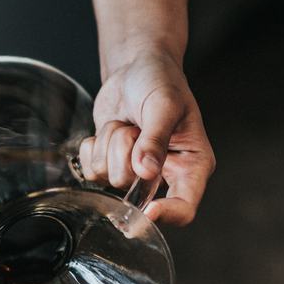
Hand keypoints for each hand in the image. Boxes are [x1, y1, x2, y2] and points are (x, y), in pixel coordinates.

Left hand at [78, 49, 215, 225]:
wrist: (136, 68)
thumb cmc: (161, 82)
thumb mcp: (164, 106)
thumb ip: (155, 139)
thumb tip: (146, 171)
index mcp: (192, 166)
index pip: (185, 208)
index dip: (166, 215)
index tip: (147, 209)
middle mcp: (165, 175)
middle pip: (136, 194)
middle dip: (127, 156)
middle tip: (137, 128)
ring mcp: (135, 173)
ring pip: (109, 178)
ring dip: (110, 144)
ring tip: (128, 124)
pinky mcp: (110, 166)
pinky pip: (90, 171)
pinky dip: (94, 146)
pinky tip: (112, 128)